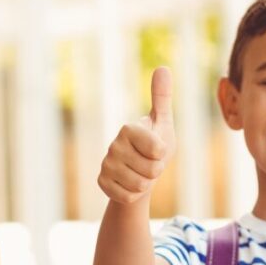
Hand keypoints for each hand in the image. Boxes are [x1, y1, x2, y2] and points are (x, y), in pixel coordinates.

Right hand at [98, 66, 173, 204]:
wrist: (137, 172)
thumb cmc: (154, 146)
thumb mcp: (163, 123)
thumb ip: (162, 98)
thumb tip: (162, 67)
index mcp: (128, 128)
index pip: (158, 151)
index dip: (163, 155)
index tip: (157, 149)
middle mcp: (113, 145)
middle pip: (152, 170)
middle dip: (156, 171)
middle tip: (148, 164)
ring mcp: (106, 165)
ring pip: (140, 186)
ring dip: (146, 184)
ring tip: (140, 173)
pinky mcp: (102, 183)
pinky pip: (128, 197)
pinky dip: (134, 195)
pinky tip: (129, 184)